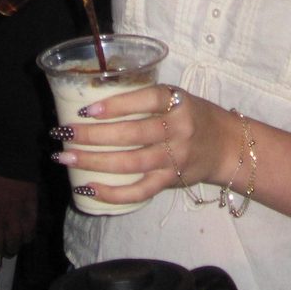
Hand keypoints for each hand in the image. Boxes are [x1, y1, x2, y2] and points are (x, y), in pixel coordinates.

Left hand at [52, 84, 241, 206]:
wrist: (228, 146)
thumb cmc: (193, 116)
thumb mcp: (177, 97)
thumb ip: (145, 100)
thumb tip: (94, 104)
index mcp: (178, 102)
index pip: (147, 99)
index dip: (117, 105)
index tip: (87, 110)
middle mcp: (179, 129)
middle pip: (132, 134)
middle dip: (93, 135)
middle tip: (63, 134)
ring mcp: (175, 157)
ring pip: (131, 162)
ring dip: (94, 162)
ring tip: (66, 158)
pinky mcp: (171, 180)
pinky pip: (140, 191)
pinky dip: (113, 192)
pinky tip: (88, 188)